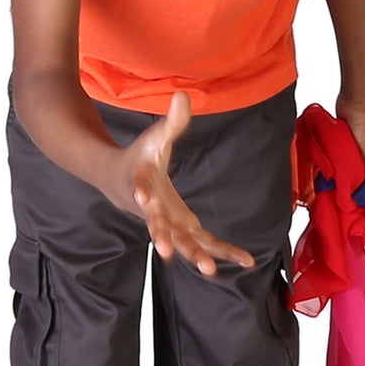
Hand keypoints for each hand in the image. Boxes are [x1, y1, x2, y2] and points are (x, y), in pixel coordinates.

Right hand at [116, 93, 254, 275]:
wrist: (118, 183)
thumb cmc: (139, 160)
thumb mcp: (153, 139)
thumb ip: (171, 122)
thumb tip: (183, 95)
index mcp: (144, 188)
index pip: (142, 192)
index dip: (142, 194)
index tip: (142, 197)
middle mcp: (154, 212)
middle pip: (159, 227)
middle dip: (166, 240)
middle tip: (169, 254)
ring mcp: (168, 224)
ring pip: (183, 243)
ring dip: (197, 255)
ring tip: (211, 270)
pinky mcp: (181, 230)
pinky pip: (203, 243)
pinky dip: (222, 250)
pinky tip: (246, 260)